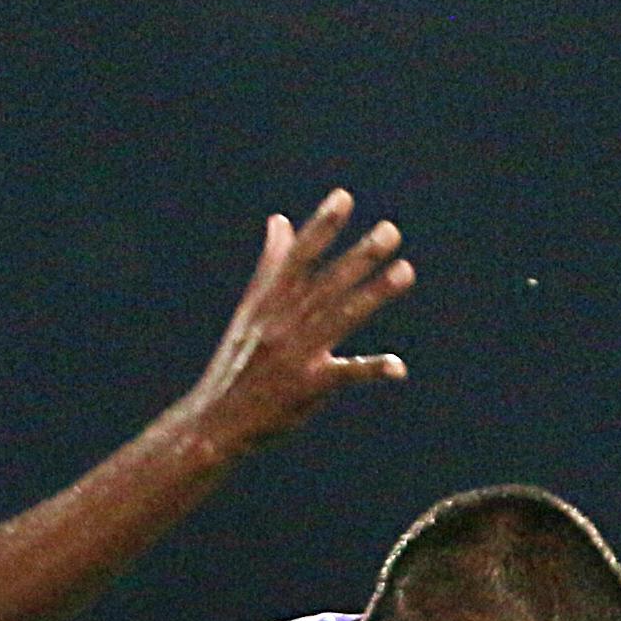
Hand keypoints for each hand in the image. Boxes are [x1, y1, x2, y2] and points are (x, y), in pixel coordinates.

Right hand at [170, 192, 413, 457]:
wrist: (214, 422)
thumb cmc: (236, 365)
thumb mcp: (249, 312)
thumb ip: (270, 266)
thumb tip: (280, 220)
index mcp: (268, 302)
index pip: (298, 257)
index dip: (322, 227)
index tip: (344, 198)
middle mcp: (282, 323)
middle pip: (327, 283)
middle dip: (360, 256)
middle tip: (391, 231)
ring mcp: (295, 354)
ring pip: (341, 317)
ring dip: (374, 294)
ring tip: (406, 271)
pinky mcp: (307, 387)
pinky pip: (344, 374)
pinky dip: (371, 369)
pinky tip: (398, 367)